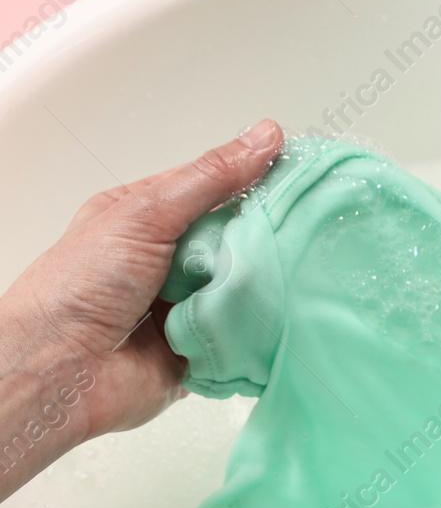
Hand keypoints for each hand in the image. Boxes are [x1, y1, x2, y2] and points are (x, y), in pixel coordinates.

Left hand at [0, 119, 282, 442]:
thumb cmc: (81, 285)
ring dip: (264, 286)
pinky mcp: (203, 348)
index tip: (304, 179)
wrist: (61, 371)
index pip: (216, 190)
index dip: (257, 182)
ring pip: (246, 287)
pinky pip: (246, 333)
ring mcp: (187, 305)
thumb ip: (209, 179)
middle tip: (311, 232)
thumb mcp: (146, 213)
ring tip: (299, 275)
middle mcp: (169, 260)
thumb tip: (265, 137)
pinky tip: (285, 317)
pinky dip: (261, 329)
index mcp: (149, 217)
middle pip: (237, 240)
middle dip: (267, 239)